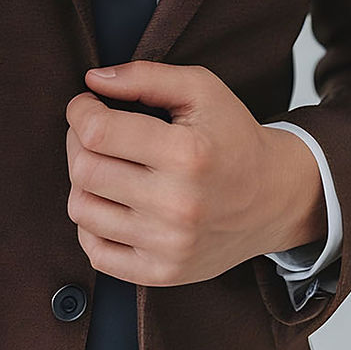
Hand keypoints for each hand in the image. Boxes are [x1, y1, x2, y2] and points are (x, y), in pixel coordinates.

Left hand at [65, 62, 325, 286]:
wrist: (274, 198)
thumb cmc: (233, 136)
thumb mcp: (200, 89)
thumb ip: (144, 76)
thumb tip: (92, 81)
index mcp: (186, 154)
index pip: (97, 132)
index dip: (80, 111)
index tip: (87, 106)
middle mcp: (177, 204)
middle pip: (84, 170)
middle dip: (76, 142)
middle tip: (93, 132)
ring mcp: (169, 245)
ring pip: (82, 210)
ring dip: (82, 182)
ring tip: (105, 166)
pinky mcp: (163, 273)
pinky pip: (95, 251)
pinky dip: (91, 224)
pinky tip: (112, 202)